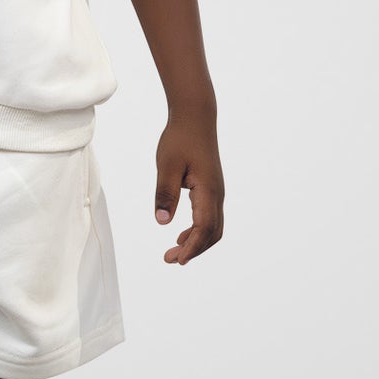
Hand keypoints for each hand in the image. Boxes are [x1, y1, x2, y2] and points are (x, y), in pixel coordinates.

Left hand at [155, 112, 223, 264]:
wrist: (195, 117)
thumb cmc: (180, 139)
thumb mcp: (167, 166)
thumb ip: (165, 194)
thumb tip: (161, 221)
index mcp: (208, 190)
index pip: (204, 227)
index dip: (192, 247)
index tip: (177, 260)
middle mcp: (217, 194)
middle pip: (212, 233)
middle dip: (194, 250)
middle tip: (170, 260)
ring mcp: (216, 192)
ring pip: (213, 227)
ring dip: (196, 242)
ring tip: (174, 252)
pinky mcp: (211, 188)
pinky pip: (209, 217)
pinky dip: (198, 231)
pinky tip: (181, 235)